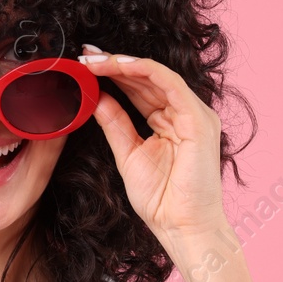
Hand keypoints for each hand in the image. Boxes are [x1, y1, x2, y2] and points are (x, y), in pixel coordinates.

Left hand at [79, 44, 229, 251]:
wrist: (181, 227)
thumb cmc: (161, 199)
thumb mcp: (128, 153)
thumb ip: (115, 123)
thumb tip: (96, 97)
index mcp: (170, 120)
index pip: (139, 88)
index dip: (112, 74)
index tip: (84, 65)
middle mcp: (185, 113)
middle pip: (146, 78)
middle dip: (113, 64)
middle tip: (83, 54)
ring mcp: (194, 114)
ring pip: (156, 75)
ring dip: (123, 64)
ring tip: (93, 59)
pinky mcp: (198, 120)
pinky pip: (169, 84)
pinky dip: (144, 70)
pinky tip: (119, 65)